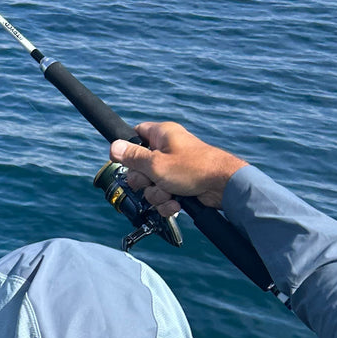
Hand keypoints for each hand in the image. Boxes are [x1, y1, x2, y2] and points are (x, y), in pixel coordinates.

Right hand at [110, 123, 246, 215]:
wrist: (223, 186)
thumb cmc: (193, 169)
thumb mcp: (155, 163)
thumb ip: (132, 157)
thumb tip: (113, 146)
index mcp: (161, 135)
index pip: (136, 134)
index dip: (128, 148)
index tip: (125, 161)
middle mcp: (167, 150)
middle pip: (139, 166)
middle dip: (143, 181)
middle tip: (153, 180)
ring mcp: (173, 168)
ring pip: (150, 185)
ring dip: (157, 195)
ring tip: (170, 193)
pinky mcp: (180, 185)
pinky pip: (163, 196)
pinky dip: (167, 203)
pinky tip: (177, 203)